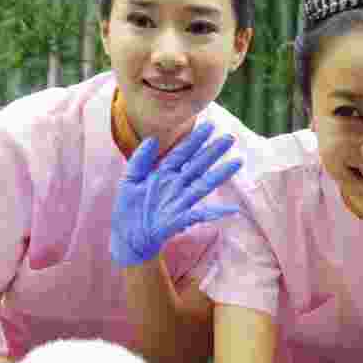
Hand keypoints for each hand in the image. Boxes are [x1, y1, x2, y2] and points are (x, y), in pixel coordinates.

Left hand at [111, 121, 242, 266]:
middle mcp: (176, 185)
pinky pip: (200, 215)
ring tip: (237, 162)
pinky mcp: (179, 219)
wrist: (126, 237)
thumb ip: (140, 159)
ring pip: (203, 185)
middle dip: (213, 152)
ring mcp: (180, 202)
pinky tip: (232, 210)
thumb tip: (153, 138)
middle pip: (197, 165)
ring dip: (220, 174)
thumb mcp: (129, 180)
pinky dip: (216, 212)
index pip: (181, 154)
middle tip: (229, 138)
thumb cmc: (128, 208)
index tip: (209, 126)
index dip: (194, 140)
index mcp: (163, 174)